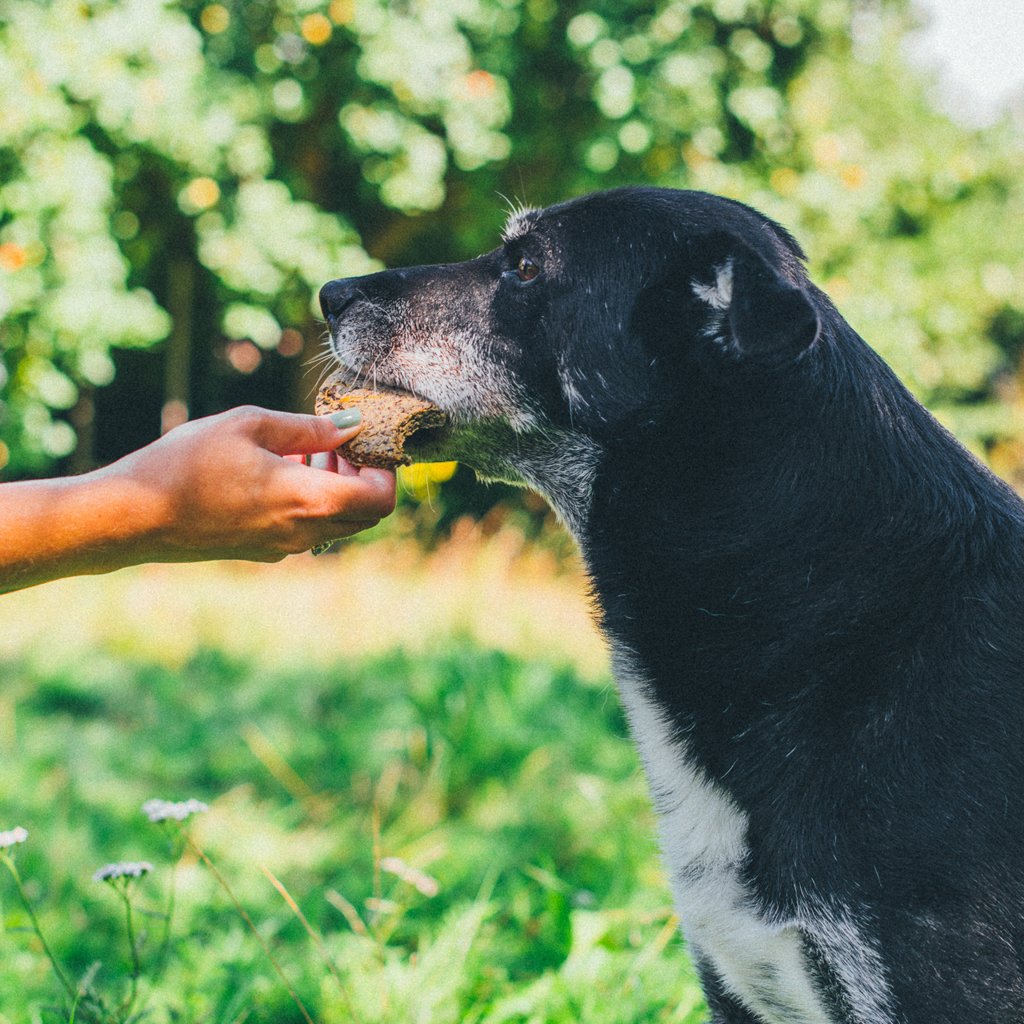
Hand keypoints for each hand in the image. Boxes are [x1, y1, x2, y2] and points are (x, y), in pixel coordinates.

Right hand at [99, 405, 395, 562]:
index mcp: (308, 501)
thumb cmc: (189, 463)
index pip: (380, 500)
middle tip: (331, 444)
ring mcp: (284, 548)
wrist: (135, 516)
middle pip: (365, 514)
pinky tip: (274, 472)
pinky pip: (307, 529)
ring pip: (336, 523)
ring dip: (334, 488)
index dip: (383, 470)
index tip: (362, 442)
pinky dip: (309, 502)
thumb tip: (353, 424)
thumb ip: (309, 427)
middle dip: (360, 477)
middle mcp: (304, 533)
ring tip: (299, 452)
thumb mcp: (250, 425)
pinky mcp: (263, 551)